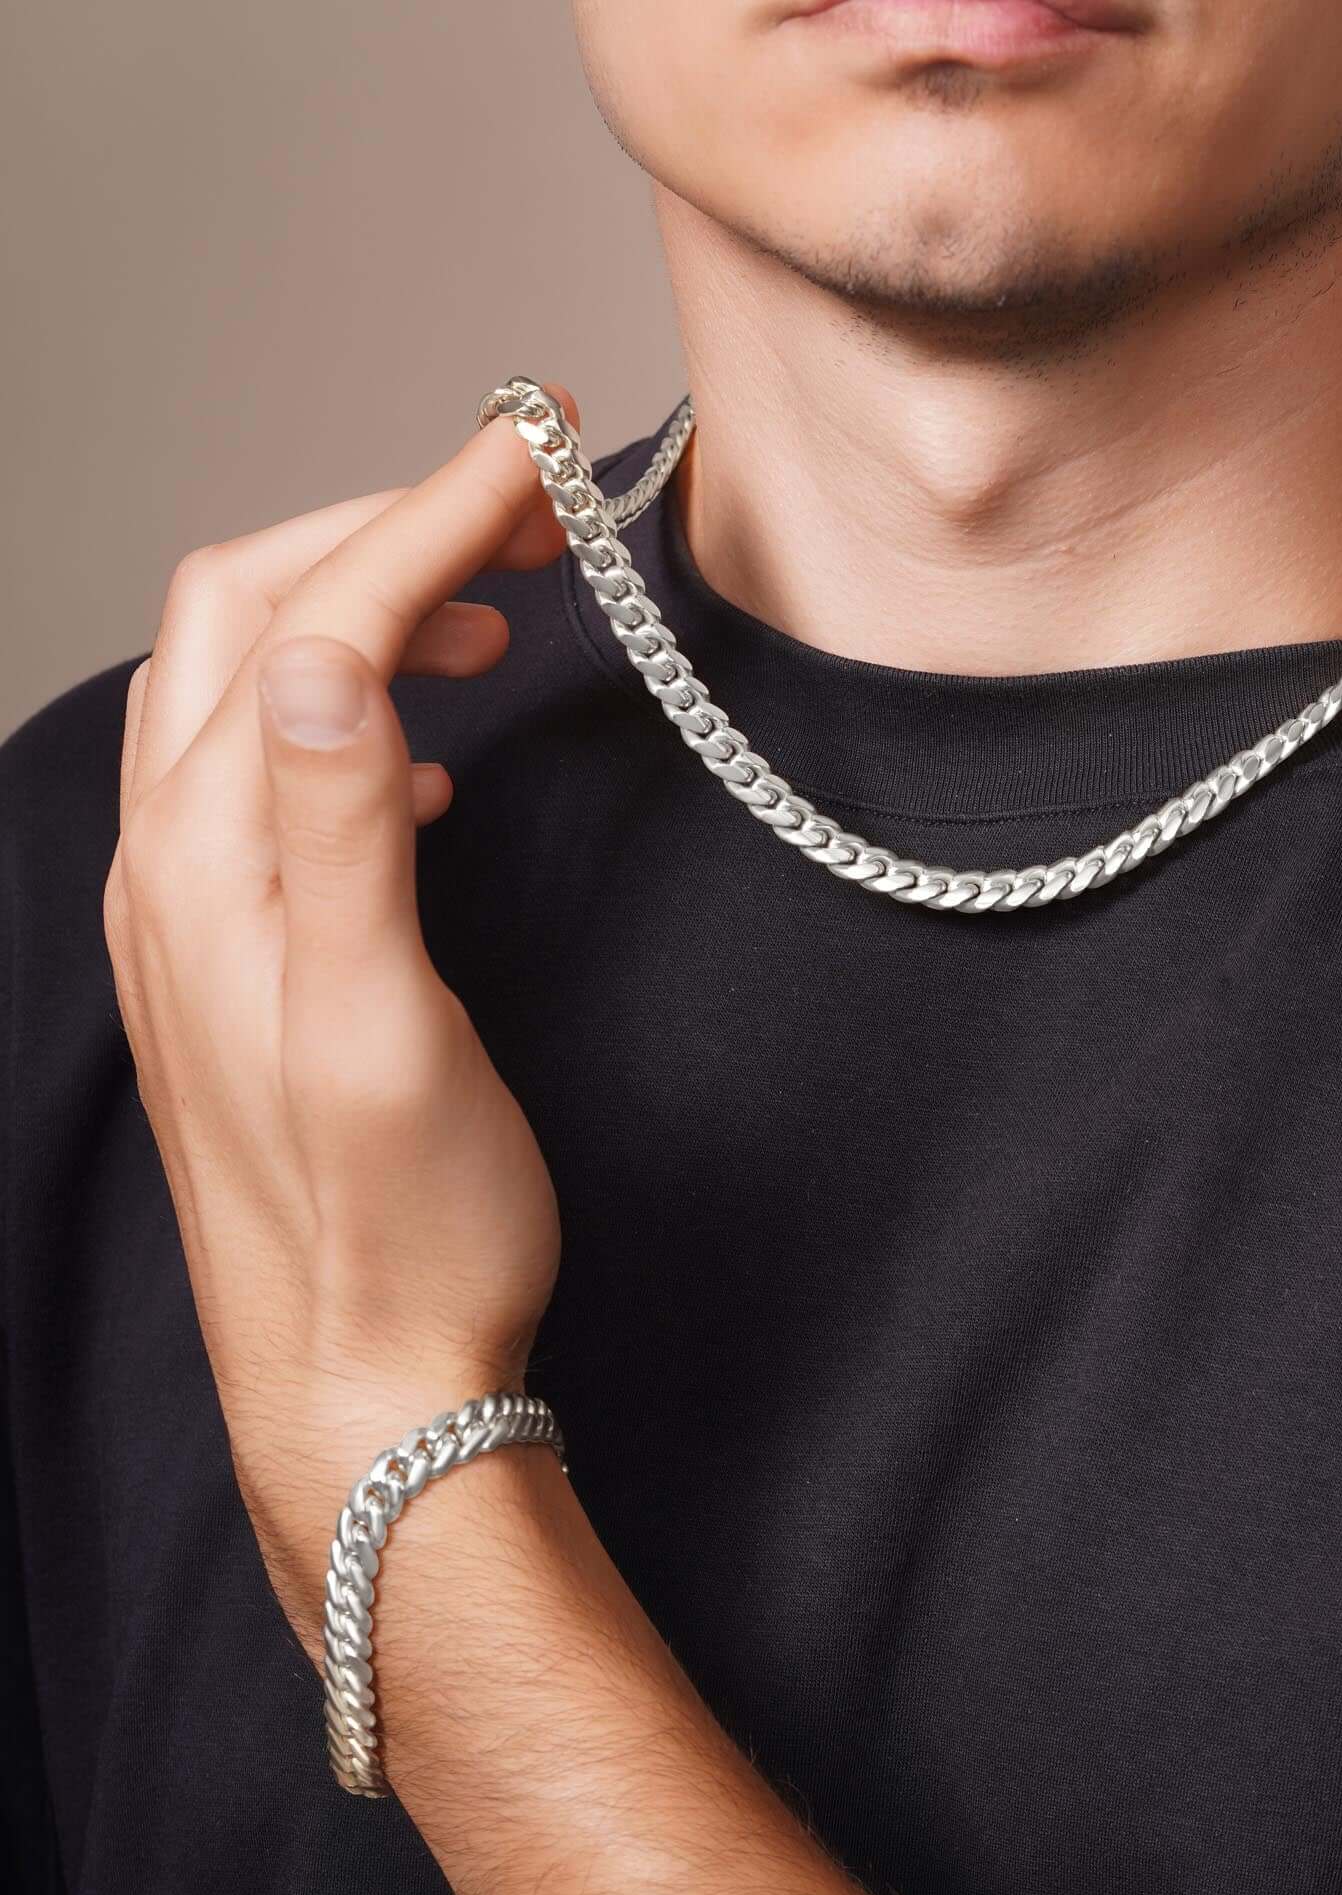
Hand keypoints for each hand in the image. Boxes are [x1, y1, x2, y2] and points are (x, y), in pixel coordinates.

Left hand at [103, 385, 583, 1645]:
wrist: (358, 1380)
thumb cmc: (399, 1226)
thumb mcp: (379, 1029)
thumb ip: (335, 831)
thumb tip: (330, 646)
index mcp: (213, 862)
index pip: (318, 616)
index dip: (431, 510)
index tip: (542, 443)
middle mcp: (175, 866)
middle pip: (254, 614)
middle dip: (387, 526)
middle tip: (527, 503)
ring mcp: (192, 912)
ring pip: (250, 685)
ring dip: (364, 605)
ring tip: (491, 601)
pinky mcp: (231, 957)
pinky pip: (259, 775)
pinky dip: (344, 706)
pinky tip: (415, 752)